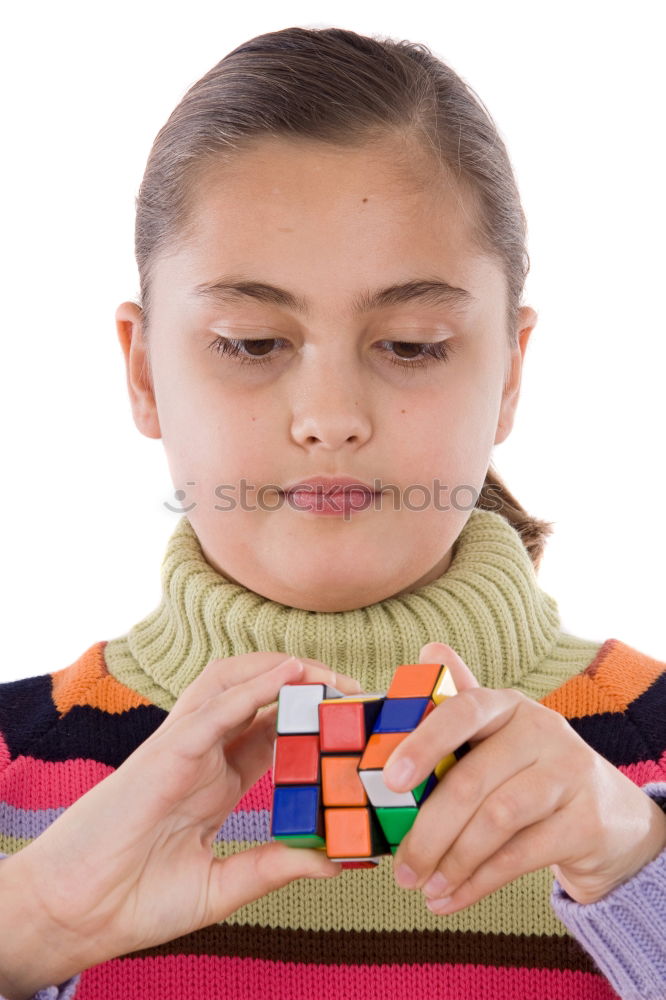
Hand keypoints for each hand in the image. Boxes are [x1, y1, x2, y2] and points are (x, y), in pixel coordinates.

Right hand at [10, 653, 359, 974]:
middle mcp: (202, 753)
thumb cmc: (136, 898)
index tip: (357, 719)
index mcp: (217, 778)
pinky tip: (287, 677)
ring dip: (278, 670)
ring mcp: (181, 748)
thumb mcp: (223, 886)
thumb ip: (276, 867)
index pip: (274, 731)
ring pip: (230, 683)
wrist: (75, 913)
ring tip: (324, 673)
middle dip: (304, 682)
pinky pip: (211, 711)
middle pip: (256, 694)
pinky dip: (250, 689)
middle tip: (353, 690)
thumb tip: (338, 860)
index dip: (315, 717)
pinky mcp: (164, 754)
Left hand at [383, 641, 665, 913]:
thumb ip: (457, 706)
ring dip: (452, 861)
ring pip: (496, 820)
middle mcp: (542, 729)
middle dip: (427, 831)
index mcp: (507, 705)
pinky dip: (479, 882)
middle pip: (472, 780)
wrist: (607, 813)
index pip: (463, 710)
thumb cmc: (529, 770)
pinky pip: (521, 855)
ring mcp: (569, 772)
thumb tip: (427, 651)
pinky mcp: (586, 820)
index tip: (389, 780)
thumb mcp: (495, 737)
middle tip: (401, 869)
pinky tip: (451, 898)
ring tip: (423, 887)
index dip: (423, 743)